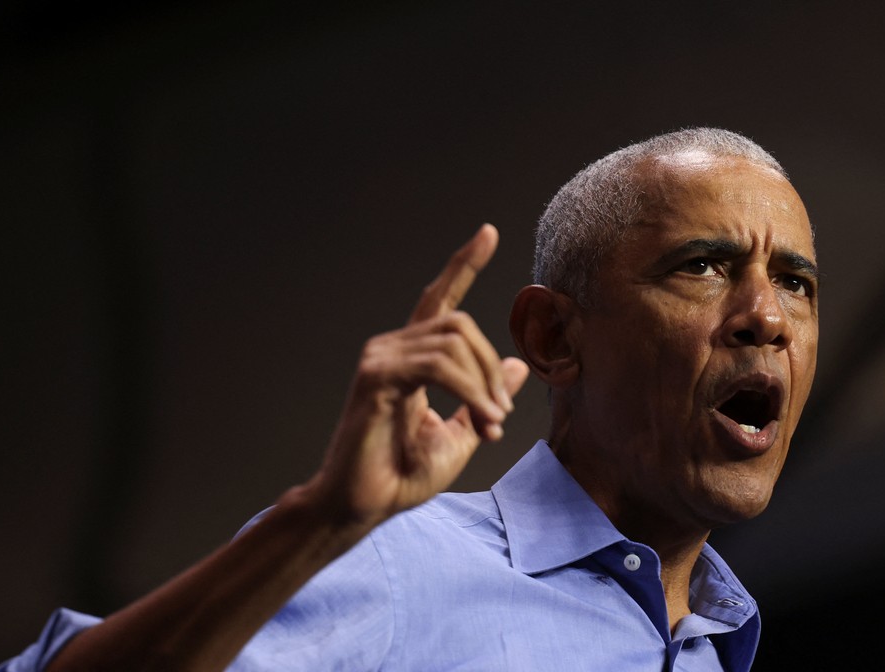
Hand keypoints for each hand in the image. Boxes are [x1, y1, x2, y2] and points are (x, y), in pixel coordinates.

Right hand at [316, 224, 528, 526]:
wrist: (364, 506)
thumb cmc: (402, 475)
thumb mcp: (462, 435)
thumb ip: (485, 398)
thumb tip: (520, 366)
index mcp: (411, 357)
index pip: (439, 299)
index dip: (464, 264)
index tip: (489, 232)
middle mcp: (392, 348)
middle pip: (459, 323)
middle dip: (492, 366)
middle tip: (500, 415)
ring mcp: (381, 359)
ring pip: (452, 340)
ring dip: (484, 384)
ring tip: (490, 424)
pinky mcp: (376, 377)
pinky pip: (438, 363)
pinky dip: (470, 390)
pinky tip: (481, 420)